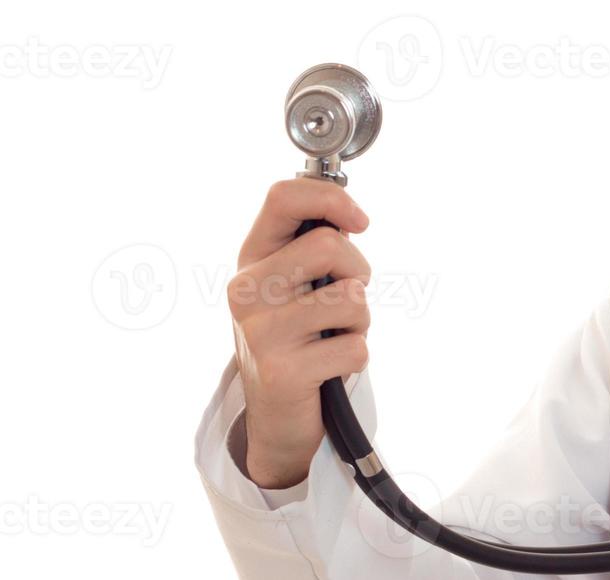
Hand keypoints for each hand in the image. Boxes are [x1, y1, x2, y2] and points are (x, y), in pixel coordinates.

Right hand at [228, 177, 371, 488]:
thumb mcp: (296, 284)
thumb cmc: (300, 337)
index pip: (283, 197)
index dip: (333, 199)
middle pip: (329, 246)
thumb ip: (315, 246)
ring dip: (360, 321)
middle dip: (358, 272)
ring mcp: (260, 332)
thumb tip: (350, 216)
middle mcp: (245, 291)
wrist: (277, 416)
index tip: (359, 223)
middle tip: (346, 297)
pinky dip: (356, 357)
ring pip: (352, 298)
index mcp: (251, 259)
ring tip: (333, 335)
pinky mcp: (282, 372)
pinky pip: (356, 347)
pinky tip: (329, 367)